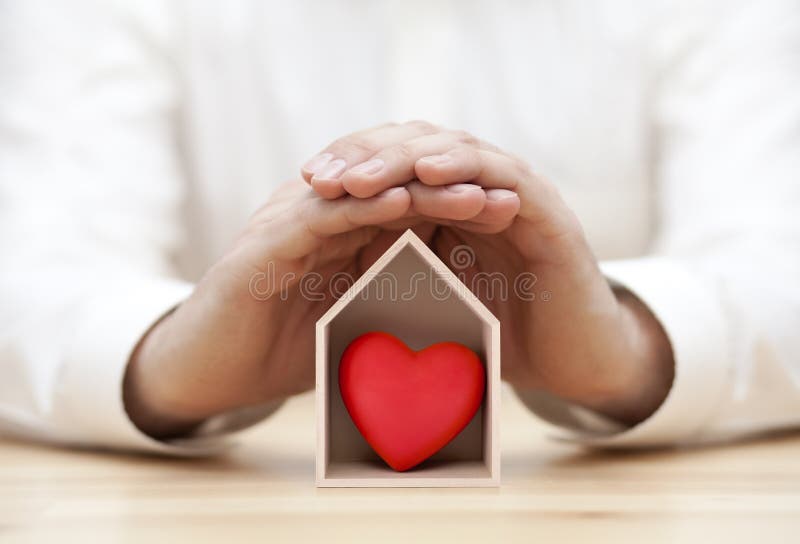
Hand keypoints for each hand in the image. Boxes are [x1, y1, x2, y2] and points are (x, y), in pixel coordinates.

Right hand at [124, 177, 505, 437]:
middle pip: (395, 191)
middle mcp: (320, 219)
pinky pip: (322, 214)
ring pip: (365, 194)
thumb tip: (454, 322)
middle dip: (453, 190)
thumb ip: (391, 309)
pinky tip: (405, 201)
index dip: (460, 208)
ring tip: (475, 192)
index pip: (409, 209)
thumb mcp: (351, 328)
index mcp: (343, 238)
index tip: (511, 215)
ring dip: (421, 189)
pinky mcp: (266, 242)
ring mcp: (291, 224)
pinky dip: (364, 207)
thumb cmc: (279, 352)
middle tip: (507, 194)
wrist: (206, 373)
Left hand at [303, 121, 673, 424]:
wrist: (573, 363)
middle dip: (364, 156)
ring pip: (453, 150)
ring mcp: (514, 193)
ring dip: (402, 159)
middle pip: (416, 145)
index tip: (307, 182)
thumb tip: (323, 269)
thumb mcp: (430, 299)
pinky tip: (425, 172)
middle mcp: (479, 188)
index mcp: (448, 204)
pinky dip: (462, 167)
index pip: (394, 163)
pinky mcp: (544, 209)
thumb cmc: (498, 336)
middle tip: (321, 176)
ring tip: (358, 177)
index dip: (350, 166)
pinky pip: (501, 173)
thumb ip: (391, 271)